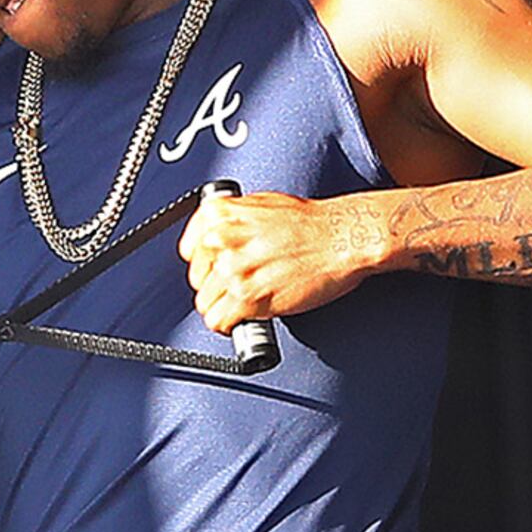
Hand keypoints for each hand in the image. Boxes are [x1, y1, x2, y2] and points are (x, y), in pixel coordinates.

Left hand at [179, 190, 383, 333]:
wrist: (341, 237)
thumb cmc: (310, 223)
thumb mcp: (260, 205)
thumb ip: (231, 223)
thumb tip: (213, 242)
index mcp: (220, 215)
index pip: (189, 251)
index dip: (204, 265)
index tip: (215, 270)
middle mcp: (220, 241)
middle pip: (197, 281)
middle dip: (215, 288)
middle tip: (237, 288)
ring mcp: (233, 271)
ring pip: (205, 305)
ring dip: (223, 308)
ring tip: (242, 304)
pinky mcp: (248, 297)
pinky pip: (219, 321)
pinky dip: (229, 325)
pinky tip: (242, 318)